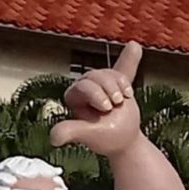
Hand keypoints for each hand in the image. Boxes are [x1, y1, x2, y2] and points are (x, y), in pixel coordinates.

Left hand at [50, 41, 142, 156]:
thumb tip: (53, 138)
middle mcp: (86, 87)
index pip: (83, 85)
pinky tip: (135, 47)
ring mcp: (103, 84)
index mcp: (75, 97)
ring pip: (111, 73)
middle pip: (96, 75)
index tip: (107, 109)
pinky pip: (124, 67)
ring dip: (120, 84)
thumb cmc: (104, 139)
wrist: (124, 142)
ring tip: (123, 99)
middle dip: (109, 88)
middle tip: (116, 105)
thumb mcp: (88, 134)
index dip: (96, 94)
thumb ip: (71, 131)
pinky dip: (131, 58)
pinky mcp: (118, 84)